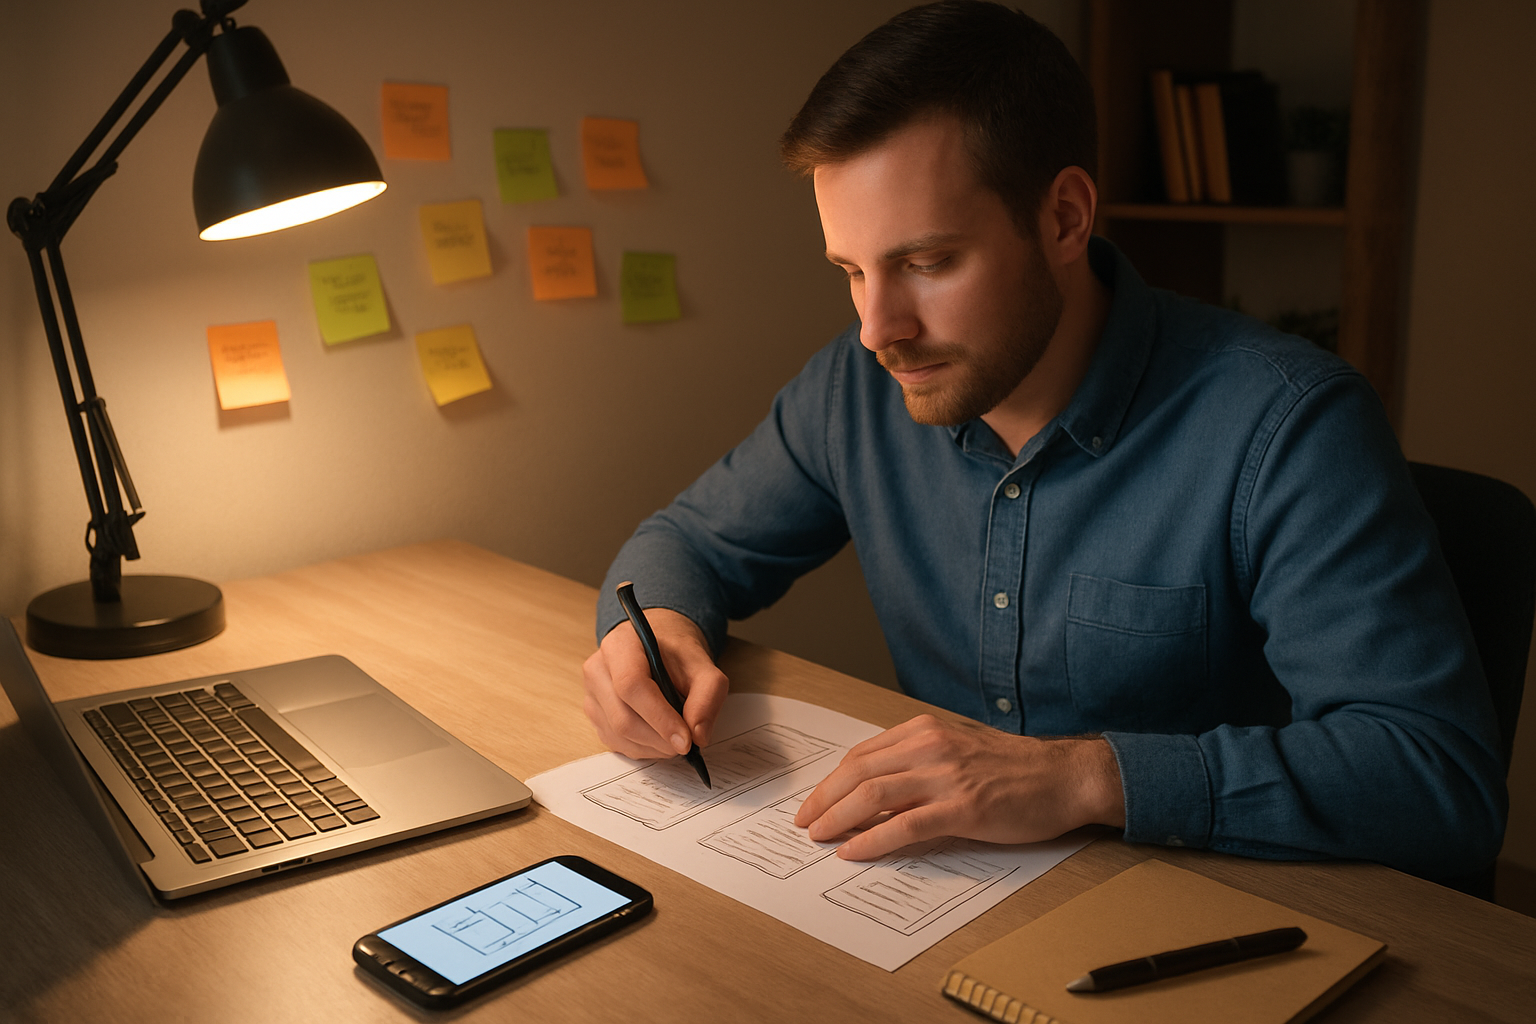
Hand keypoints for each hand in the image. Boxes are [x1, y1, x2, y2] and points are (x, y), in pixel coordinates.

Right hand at [582, 607, 728, 759]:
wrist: (659, 647)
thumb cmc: (676, 654)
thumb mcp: (704, 666)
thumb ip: (707, 696)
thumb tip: (698, 735)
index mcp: (622, 644)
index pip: (632, 685)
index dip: (660, 718)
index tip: (686, 740)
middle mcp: (599, 668)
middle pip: (623, 717)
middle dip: (659, 739)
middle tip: (687, 744)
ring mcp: (592, 693)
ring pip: (618, 734)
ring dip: (653, 747)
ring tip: (676, 739)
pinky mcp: (594, 714)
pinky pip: (615, 742)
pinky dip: (642, 748)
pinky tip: (659, 739)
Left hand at [794, 714, 1124, 860]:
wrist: (1064, 777)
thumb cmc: (1015, 767)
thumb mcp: (958, 748)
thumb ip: (919, 761)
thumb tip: (877, 789)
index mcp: (925, 730)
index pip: (863, 754)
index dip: (832, 780)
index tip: (813, 801)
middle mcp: (931, 747)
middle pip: (859, 772)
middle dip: (824, 799)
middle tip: (804, 822)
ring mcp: (947, 776)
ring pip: (874, 795)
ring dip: (838, 818)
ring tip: (819, 836)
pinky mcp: (963, 808)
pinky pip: (905, 824)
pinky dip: (873, 839)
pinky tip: (854, 851)